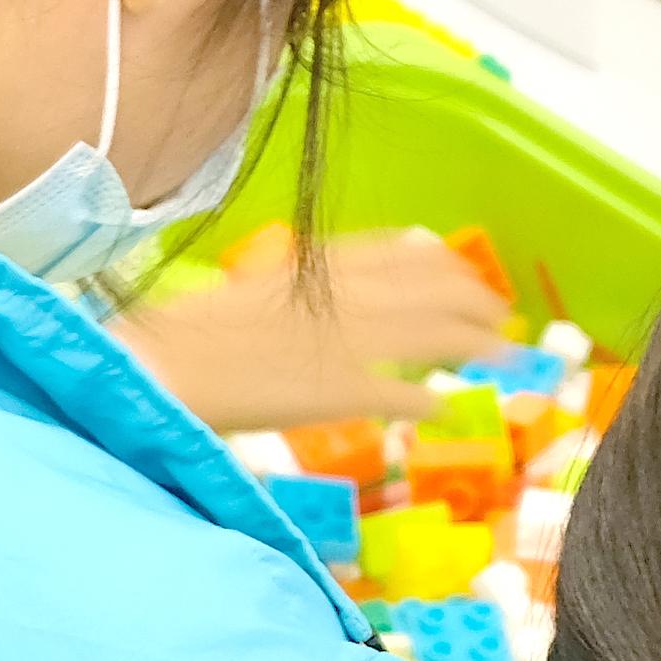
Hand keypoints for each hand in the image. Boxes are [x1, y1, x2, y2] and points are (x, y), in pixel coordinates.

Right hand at [118, 228, 517, 430]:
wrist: (159, 363)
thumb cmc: (193, 332)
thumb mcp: (259, 289)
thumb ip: (310, 286)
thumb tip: (353, 288)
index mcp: (321, 265)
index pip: (406, 253)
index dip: (447, 267)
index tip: (468, 277)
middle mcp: (344, 294)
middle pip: (435, 287)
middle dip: (477, 302)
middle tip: (501, 319)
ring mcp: (345, 341)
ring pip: (436, 332)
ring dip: (476, 342)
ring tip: (501, 354)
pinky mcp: (339, 389)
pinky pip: (402, 393)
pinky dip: (426, 399)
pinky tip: (442, 407)